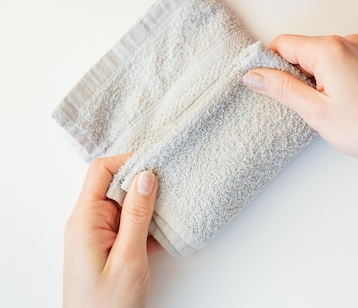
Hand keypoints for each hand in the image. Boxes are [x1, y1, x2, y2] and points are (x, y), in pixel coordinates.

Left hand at [63, 154, 158, 307]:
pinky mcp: (110, 247)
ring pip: (126, 204)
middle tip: (173, 180)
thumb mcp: (128, 257)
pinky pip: (130, 224)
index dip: (128, 161)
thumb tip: (145, 176)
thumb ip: (137, 215)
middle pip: (115, 185)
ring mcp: (99, 235)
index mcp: (85, 220)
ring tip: (175, 202)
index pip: (101, 171)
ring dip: (150, 204)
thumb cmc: (107, 304)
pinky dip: (149, 223)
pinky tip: (167, 228)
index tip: (157, 161)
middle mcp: (89, 223)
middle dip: (144, 181)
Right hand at [243, 34, 357, 164]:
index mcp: (329, 48)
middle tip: (306, 107)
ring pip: (322, 59)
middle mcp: (346, 41)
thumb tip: (253, 75)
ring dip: (315, 81)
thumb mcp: (316, 111)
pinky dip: (333, 80)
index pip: (283, 44)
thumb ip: (281, 89)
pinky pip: (341, 63)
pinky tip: (345, 105)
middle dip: (295, 76)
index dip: (269, 65)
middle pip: (303, 50)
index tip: (268, 88)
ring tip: (330, 109)